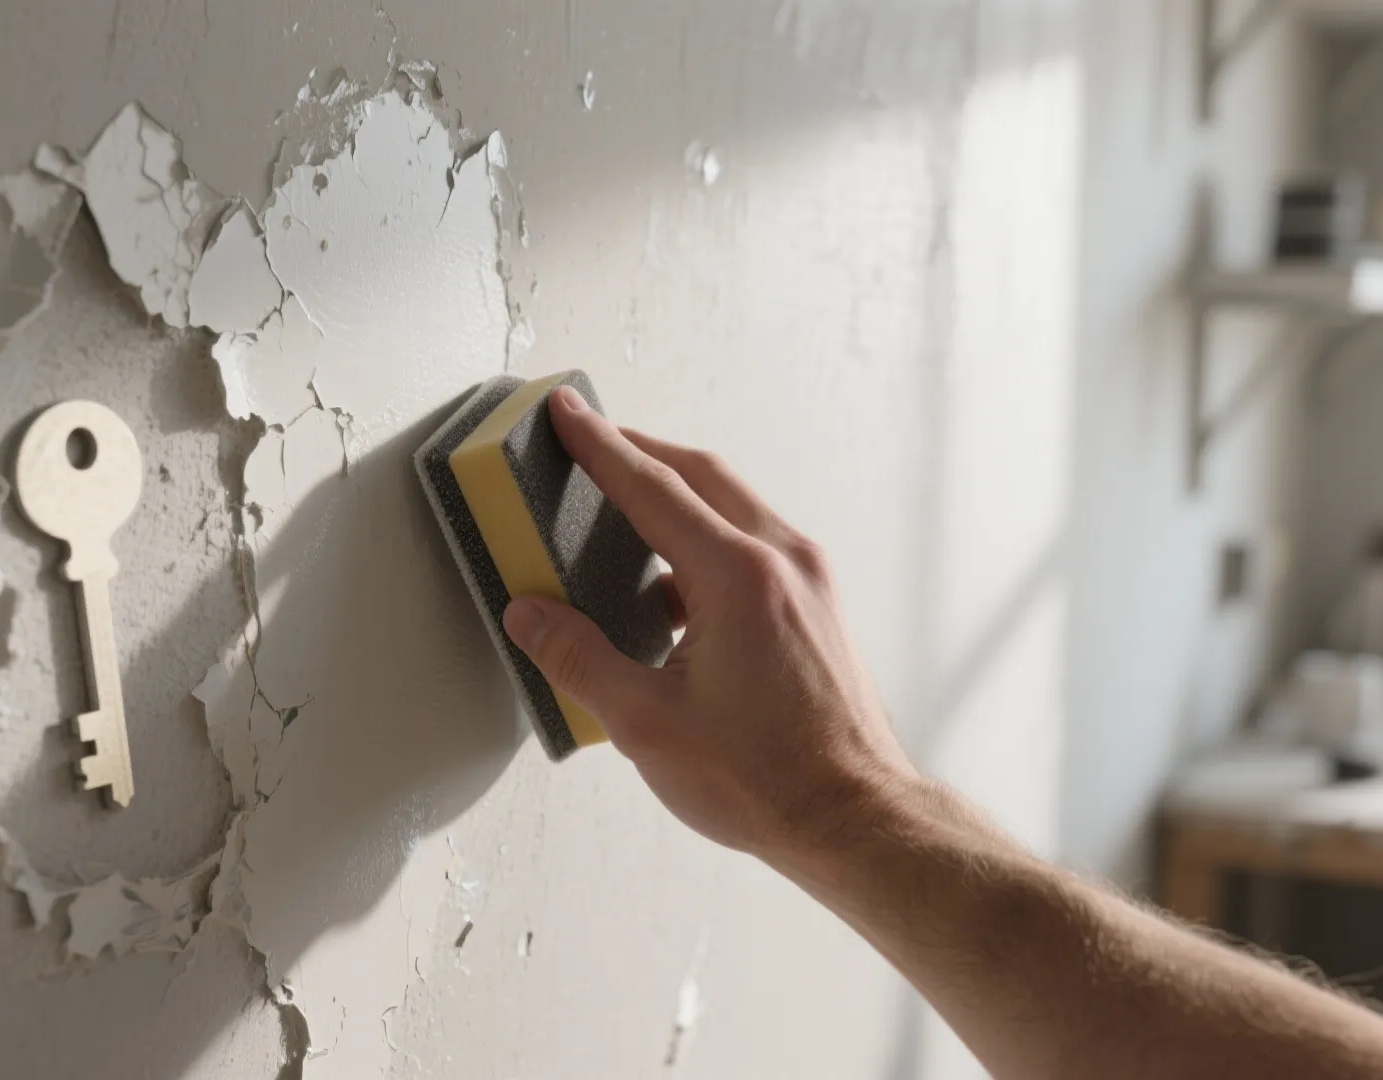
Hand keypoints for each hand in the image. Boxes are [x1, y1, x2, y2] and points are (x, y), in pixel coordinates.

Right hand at [501, 386, 915, 862]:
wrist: (853, 818)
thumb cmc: (765, 780)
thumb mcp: (646, 723)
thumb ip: (579, 659)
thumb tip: (529, 616)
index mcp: (739, 576)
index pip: (653, 486)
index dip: (600, 446)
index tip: (566, 412)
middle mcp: (783, 560)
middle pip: (700, 475)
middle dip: (638, 451)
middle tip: (588, 439)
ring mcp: (807, 580)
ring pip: (731, 505)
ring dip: (674, 494)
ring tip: (619, 504)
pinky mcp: (815, 605)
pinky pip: (751, 544)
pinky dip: (703, 538)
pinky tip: (666, 580)